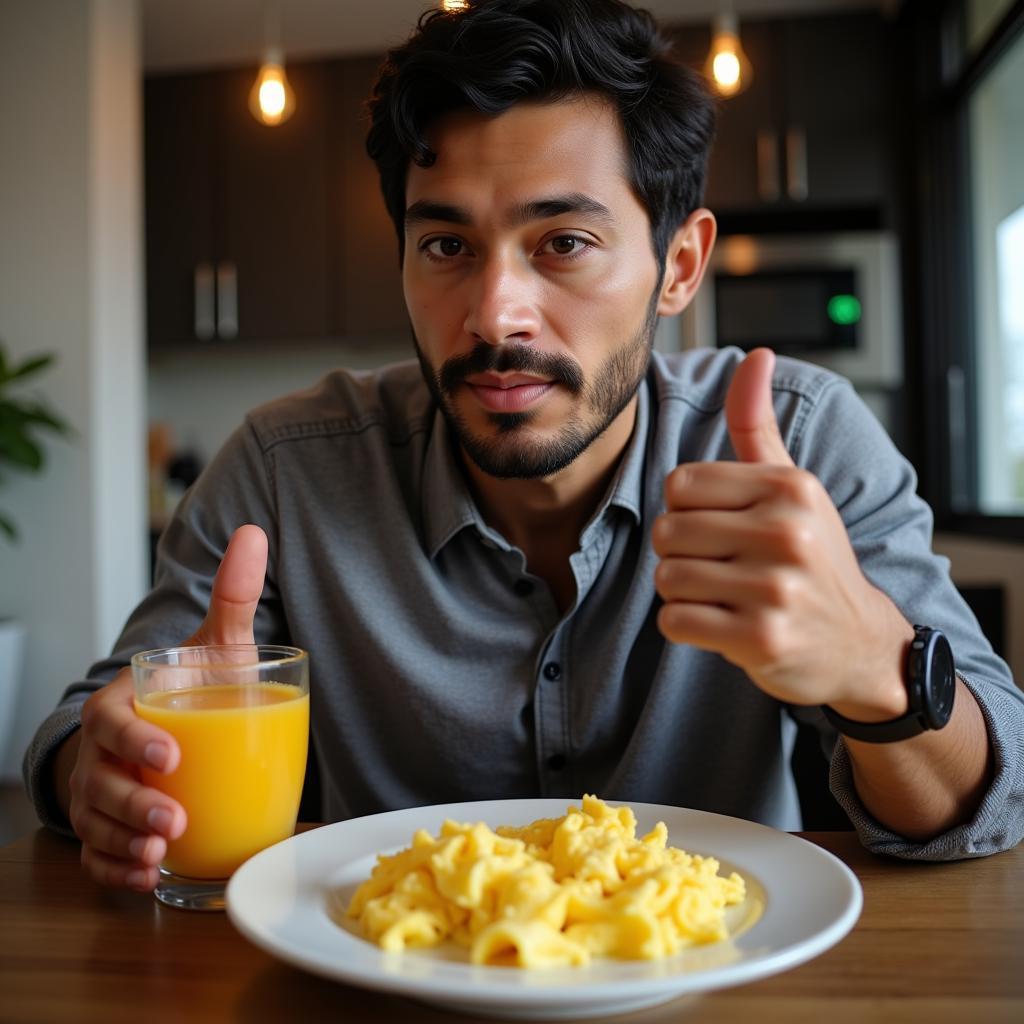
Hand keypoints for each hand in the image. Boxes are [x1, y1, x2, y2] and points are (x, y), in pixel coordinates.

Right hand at [66, 524, 268, 890]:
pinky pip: (99, 854)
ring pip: (96, 824)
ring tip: (161, 855)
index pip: (110, 721)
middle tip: (173, 820)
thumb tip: (256, 532)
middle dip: (132, 805)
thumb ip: (233, 595)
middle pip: (100, 782)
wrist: (168, 720)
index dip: (132, 738)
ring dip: (124, 843)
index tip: (169, 754)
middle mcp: (103, 752)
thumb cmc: (190, 684)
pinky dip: (117, 869)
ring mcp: (102, 792)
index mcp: (124, 703)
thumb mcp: (214, 643)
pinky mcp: (111, 827)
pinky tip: (149, 878)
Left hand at [653, 349, 912, 716]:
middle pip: (667, 532)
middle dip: (682, 554)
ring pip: (667, 577)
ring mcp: (776, 589)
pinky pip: (674, 621)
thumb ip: (758, 425)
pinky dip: (686, 626)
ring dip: (683, 592)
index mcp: (788, 487)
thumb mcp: (792, 486)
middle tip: (722, 568)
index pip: (678, 485)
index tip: (720, 528)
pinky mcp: (762, 639)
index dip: (686, 511)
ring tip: (724, 595)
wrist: (856, 641)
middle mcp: (787, 533)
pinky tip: (723, 624)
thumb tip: (755, 355)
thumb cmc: (812, 555)